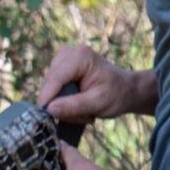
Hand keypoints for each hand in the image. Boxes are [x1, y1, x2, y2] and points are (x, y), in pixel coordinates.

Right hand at [35, 45, 156, 122]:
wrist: (125, 89)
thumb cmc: (116, 94)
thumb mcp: (98, 103)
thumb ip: (74, 106)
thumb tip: (49, 109)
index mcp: (80, 57)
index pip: (55, 78)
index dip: (47, 97)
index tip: (43, 116)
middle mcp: (68, 53)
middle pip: (50, 84)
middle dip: (62, 104)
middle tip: (83, 116)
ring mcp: (63, 59)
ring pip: (50, 89)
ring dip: (64, 104)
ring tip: (85, 110)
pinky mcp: (60, 68)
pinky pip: (53, 89)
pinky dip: (63, 100)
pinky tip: (79, 104)